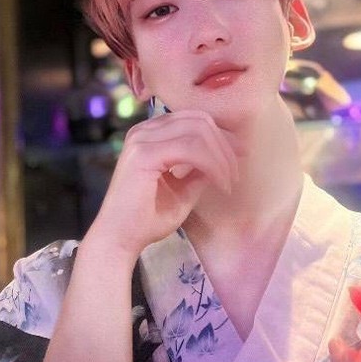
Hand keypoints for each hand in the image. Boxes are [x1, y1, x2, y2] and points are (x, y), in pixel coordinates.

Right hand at [88, 110, 245, 257]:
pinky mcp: (144, 154)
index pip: (194, 120)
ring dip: (222, 157)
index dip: (222, 136)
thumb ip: (199, 170)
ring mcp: (142, 139)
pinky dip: (213, 165)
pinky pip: (191, 149)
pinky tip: (221, 183)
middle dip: (225, 145)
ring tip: (229, 182)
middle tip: (237, 172)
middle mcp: (144, 131)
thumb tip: (226, 157)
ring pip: (198, 131)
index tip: (241, 156)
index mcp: (151, 134)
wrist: (119, 240)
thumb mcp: (183, 190)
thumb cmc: (147, 219)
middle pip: (199, 120)